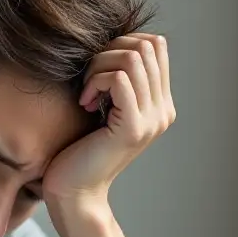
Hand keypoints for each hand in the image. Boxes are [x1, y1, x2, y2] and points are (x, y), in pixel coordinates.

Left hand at [42, 33, 175, 205]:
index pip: (156, 44)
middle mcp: (163, 110)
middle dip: (109, 52)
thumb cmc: (78, 150)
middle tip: (89, 81)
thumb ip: (116, 81)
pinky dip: (97, 81)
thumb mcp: (102, 108)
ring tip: (87, 93)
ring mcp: (152, 120)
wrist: (74, 193)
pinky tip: (86, 103)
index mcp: (160, 103)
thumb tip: (110, 44)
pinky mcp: (133, 129)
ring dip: (100, 67)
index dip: (121, 44)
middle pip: (147, 45)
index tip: (98, 72)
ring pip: (133, 57)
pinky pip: (121, 79)